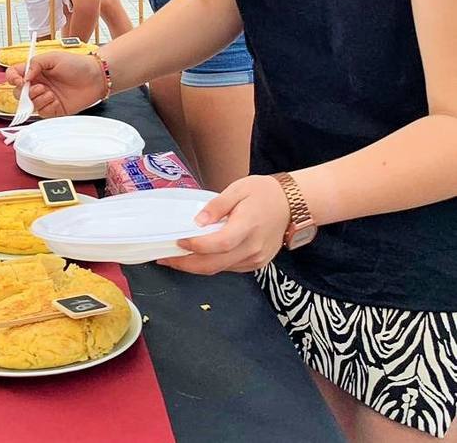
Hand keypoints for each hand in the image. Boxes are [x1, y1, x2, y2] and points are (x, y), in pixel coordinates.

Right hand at [5, 52, 102, 116]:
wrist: (96, 77)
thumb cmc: (77, 64)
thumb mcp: (53, 57)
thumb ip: (35, 64)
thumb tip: (24, 76)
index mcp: (34, 71)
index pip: (14, 75)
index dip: (12, 79)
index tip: (20, 80)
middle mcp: (37, 85)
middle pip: (18, 93)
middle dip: (24, 92)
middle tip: (39, 87)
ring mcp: (45, 98)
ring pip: (29, 104)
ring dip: (37, 99)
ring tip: (50, 92)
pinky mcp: (54, 109)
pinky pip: (42, 112)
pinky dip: (46, 106)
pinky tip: (56, 100)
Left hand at [157, 175, 289, 274]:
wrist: (292, 204)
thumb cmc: (264, 193)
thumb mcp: (238, 189)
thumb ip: (217, 205)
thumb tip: (198, 221)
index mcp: (248, 226)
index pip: (219, 244)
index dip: (196, 246)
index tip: (178, 241)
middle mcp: (252, 248)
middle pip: (215, 264)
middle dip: (186, 264)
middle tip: (165, 259)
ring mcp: (256, 258)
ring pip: (220, 269)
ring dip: (196, 267)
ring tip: (175, 259)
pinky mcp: (256, 263)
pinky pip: (229, 268)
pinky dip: (211, 265)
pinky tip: (196, 258)